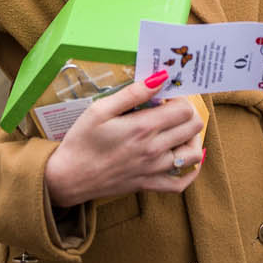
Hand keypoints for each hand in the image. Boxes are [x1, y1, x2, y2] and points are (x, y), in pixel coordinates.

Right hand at [42, 70, 204, 207]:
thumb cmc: (81, 141)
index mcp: (143, 128)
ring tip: (179, 130)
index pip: (184, 109)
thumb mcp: (100, 109)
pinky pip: (181, 184)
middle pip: (193, 128)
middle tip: (173, 109)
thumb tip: (159, 78)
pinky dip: (190, 172)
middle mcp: (154, 150)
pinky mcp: (149, 185)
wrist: (68, 178)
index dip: (180, 98)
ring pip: (194, 155)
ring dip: (193, 139)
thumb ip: (133, 93)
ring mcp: (154, 170)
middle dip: (188, 113)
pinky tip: (185, 160)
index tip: (167, 97)